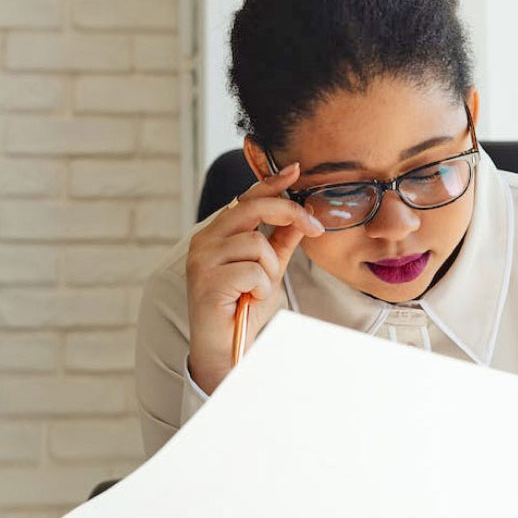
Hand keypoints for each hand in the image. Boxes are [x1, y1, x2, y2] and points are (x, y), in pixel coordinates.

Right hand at [185, 162, 323, 393]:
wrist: (225, 348)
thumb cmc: (244, 308)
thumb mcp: (269, 269)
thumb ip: (281, 241)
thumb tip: (301, 215)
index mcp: (218, 234)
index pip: (246, 198)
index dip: (271, 183)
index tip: (296, 170)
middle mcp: (205, 241)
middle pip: (252, 208)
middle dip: (290, 213)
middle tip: (315, 226)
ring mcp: (202, 259)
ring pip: (256, 243)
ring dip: (269, 269)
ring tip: (258, 288)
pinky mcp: (206, 280)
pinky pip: (253, 270)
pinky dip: (261, 287)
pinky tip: (249, 299)